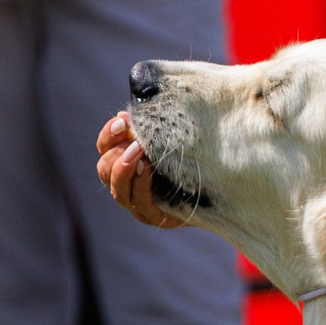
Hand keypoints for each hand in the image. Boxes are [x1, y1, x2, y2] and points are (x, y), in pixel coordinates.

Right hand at [97, 112, 186, 227]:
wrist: (221, 185)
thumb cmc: (194, 154)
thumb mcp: (173, 135)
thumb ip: (152, 126)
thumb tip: (132, 108)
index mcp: (125, 162)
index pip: (104, 148)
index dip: (109, 135)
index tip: (122, 121)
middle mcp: (127, 185)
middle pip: (104, 170)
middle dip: (116, 153)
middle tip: (135, 140)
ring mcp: (139, 204)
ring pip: (118, 189)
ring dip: (125, 168)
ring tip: (139, 151)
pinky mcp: (156, 216)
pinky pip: (141, 203)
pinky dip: (141, 185)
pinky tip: (147, 168)